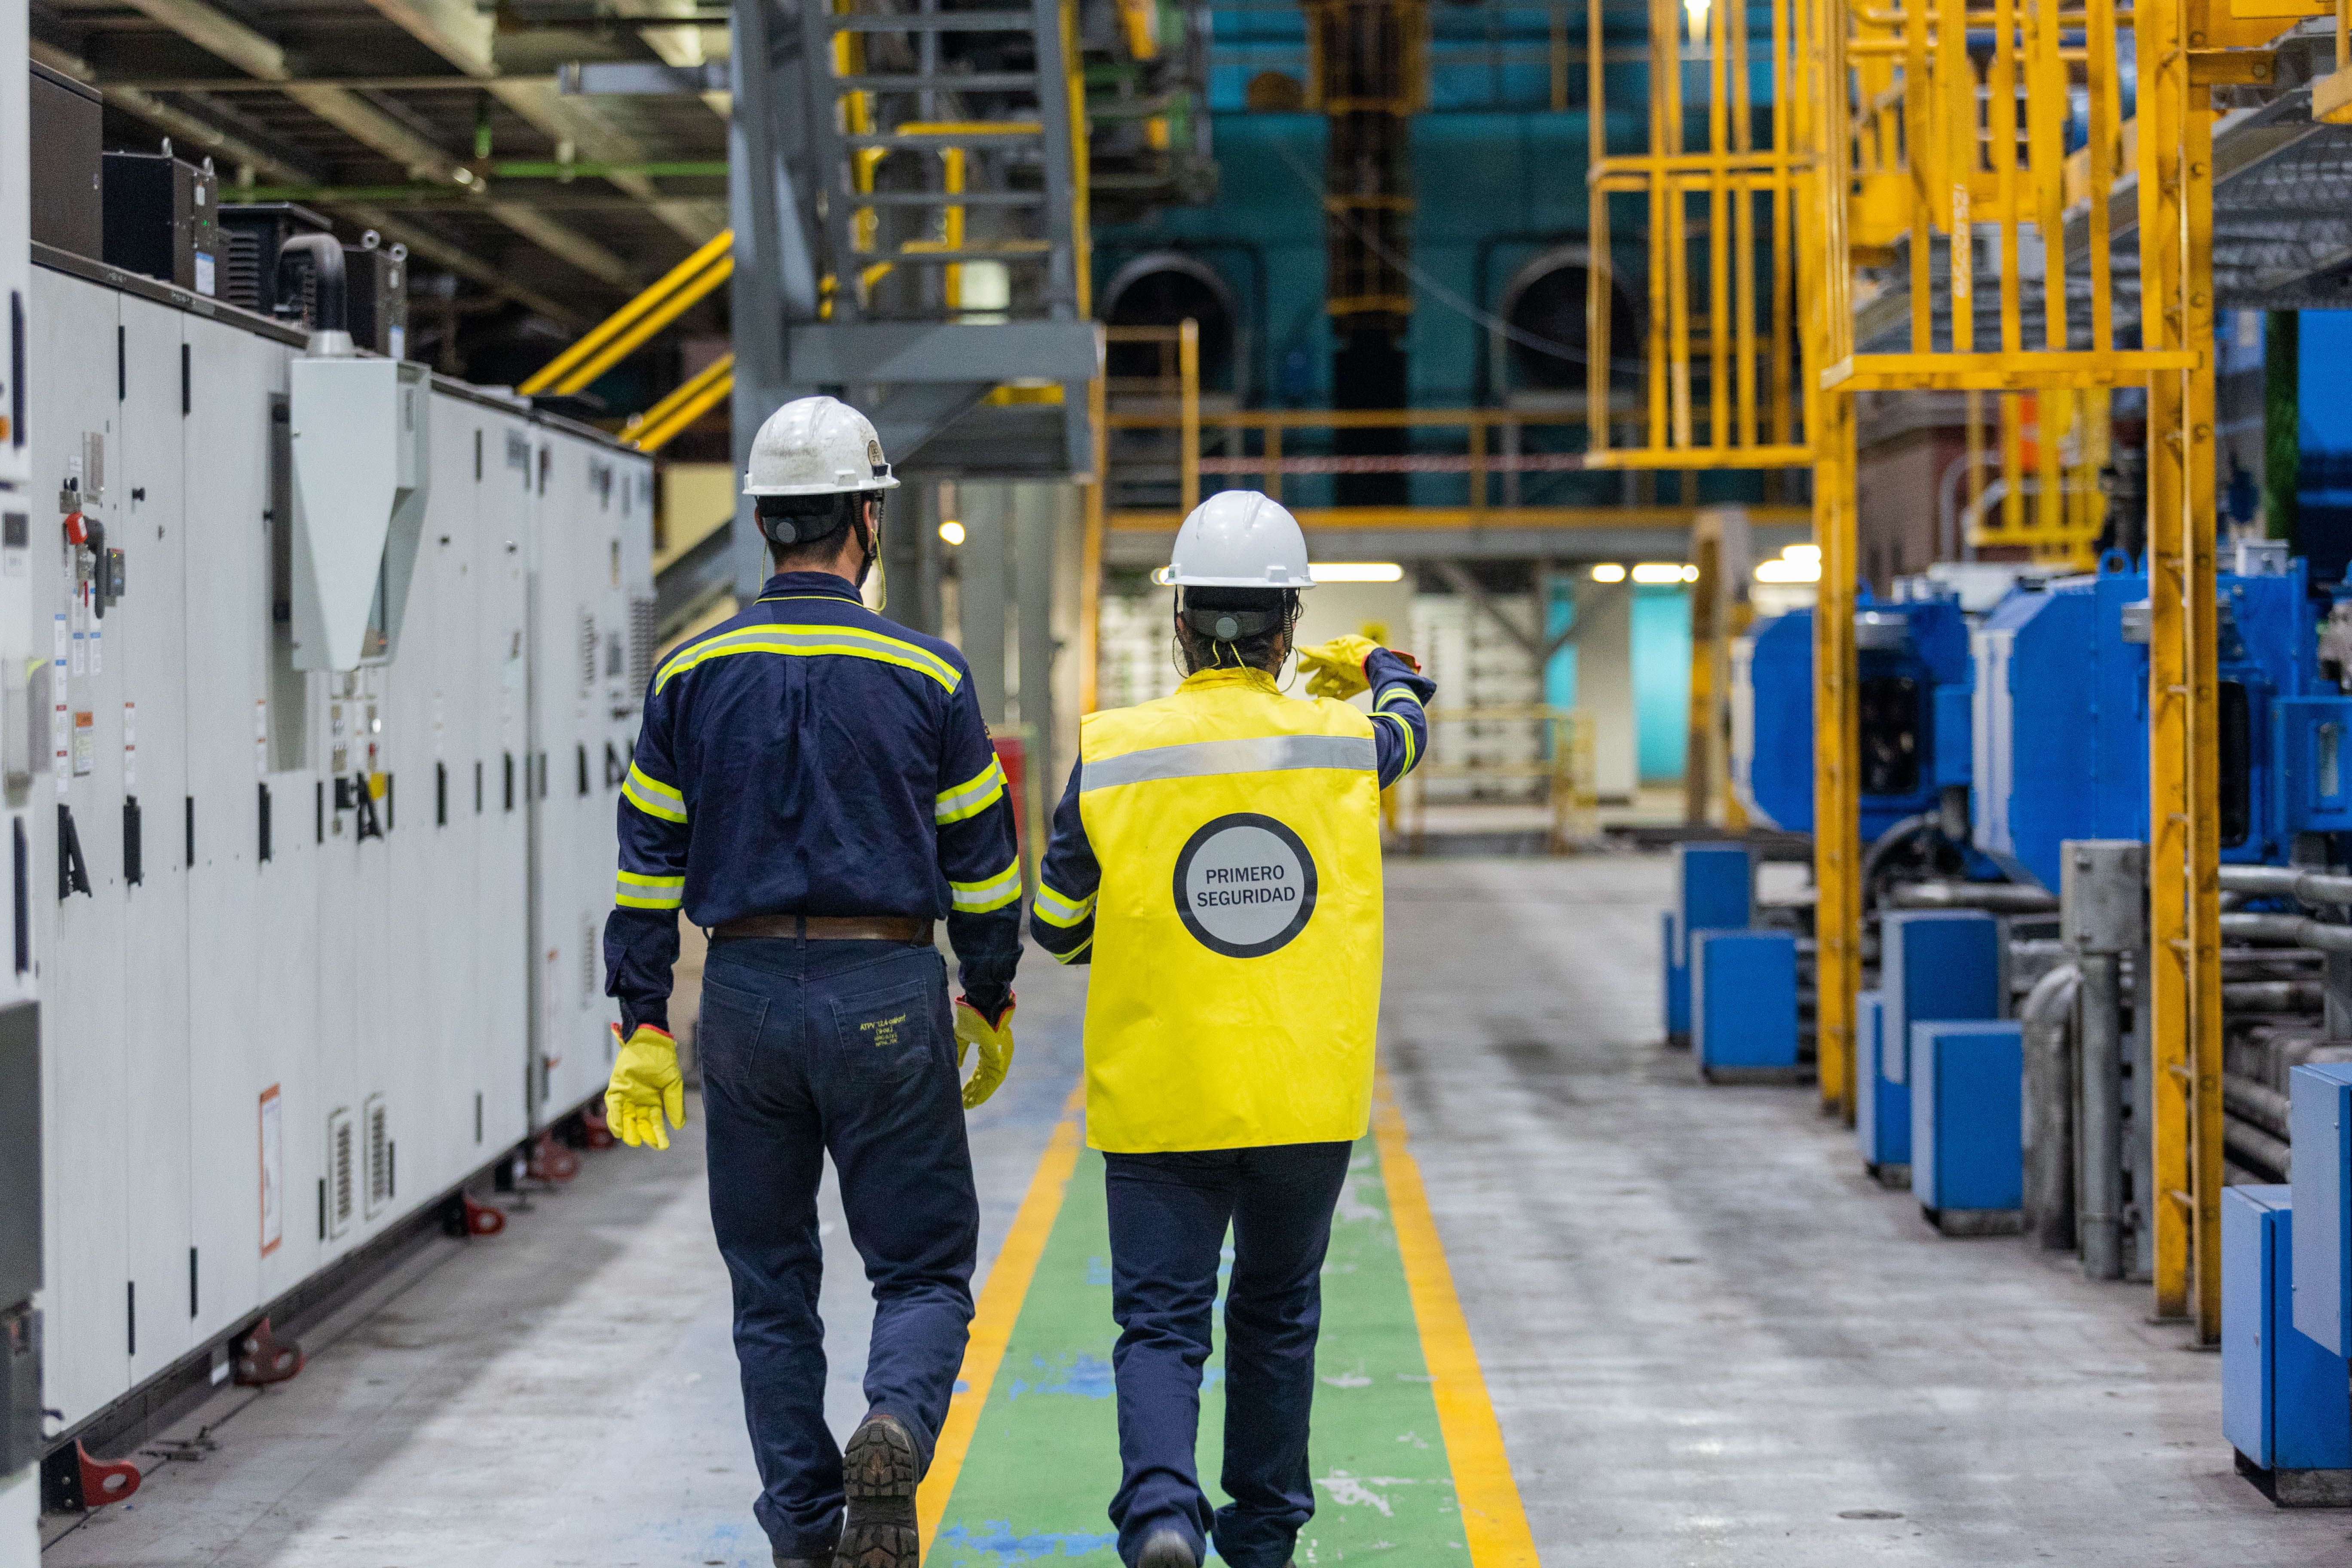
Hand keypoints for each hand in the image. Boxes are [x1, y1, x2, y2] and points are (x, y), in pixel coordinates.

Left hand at [605, 1024, 685, 1148]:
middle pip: (639, 1123)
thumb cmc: (663, 1060)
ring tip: (631, 1140)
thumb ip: (674, 1104)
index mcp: (654, 1101)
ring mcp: (627, 1095)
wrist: (650, 1041)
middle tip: (644, 1142)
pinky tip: (619, 1129)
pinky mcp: (617, 1088)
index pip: (655, 1122)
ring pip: (625, 1118)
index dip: (658, 1134)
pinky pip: (614, 1106)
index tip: (662, 1145)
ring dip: (627, 1130)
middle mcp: (639, 1101)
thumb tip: (679, 1126)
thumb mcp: (673, 1084)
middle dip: (642, 1134)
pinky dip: (615, 1118)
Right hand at [953, 996, 1015, 1109]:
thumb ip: (960, 1052)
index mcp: (985, 1051)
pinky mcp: (998, 1054)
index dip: (971, 1086)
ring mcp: (997, 1055)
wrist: (979, 1003)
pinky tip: (977, 1097)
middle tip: (966, 1105)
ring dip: (980, 1093)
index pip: (979, 1074)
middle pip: (984, 1079)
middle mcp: (993, 1055)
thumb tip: (957, 1066)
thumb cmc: (971, 1016)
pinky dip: (985, 1088)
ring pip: (990, 1081)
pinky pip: (994, 1076)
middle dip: (974, 1092)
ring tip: (970, 1105)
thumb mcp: (960, 1037)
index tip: (963, 1096)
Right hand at [1296, 634, 1381, 699]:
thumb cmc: (1357, 657)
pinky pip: (1349, 689)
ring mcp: (1356, 671)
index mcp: (1343, 647)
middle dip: (1318, 679)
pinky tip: (1332, 700)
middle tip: (1308, 689)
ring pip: (1338, 680)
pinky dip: (1340, 694)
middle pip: (1330, 670)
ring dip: (1327, 687)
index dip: (1311, 663)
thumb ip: (1318, 654)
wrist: (1380, 668)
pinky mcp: (1363, 683)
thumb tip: (1301, 648)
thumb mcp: (1335, 655)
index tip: (1300, 671)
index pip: (1323, 655)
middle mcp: (1349, 659)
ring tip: (1319, 695)